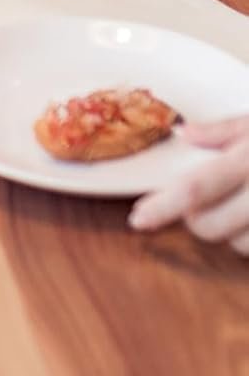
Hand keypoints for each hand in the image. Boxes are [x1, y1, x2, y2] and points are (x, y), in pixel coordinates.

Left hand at [129, 117, 248, 253]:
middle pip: (211, 226)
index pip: (197, 187)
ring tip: (244, 204)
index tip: (137, 218)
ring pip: (239, 246)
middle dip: (195, 218)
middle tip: (201, 199)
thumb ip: (225, 129)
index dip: (163, 206)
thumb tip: (183, 134)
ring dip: (231, 232)